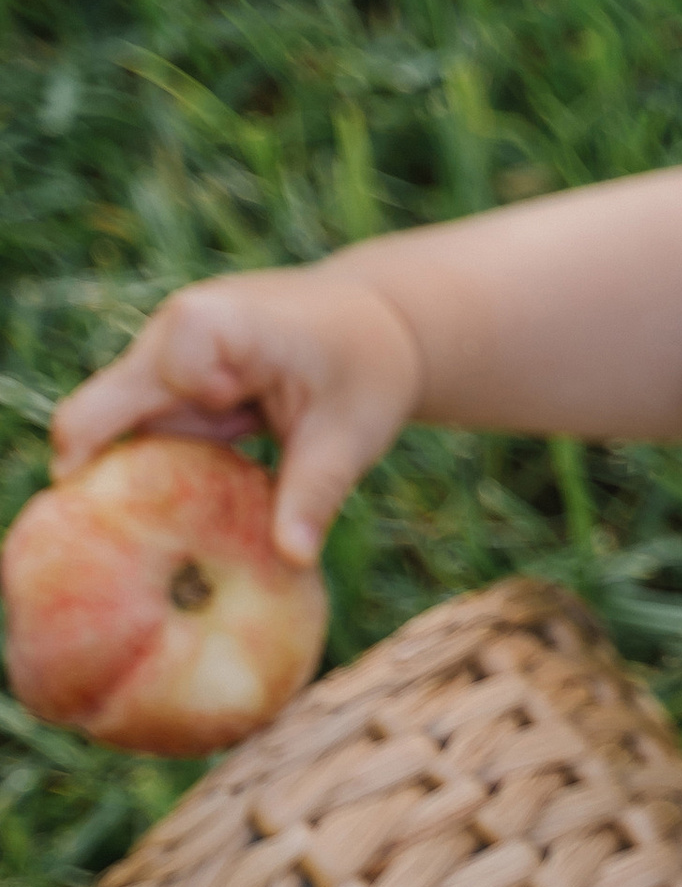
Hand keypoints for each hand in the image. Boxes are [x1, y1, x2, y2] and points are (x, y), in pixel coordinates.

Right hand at [50, 266, 423, 565]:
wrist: (380, 323)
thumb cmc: (367, 368)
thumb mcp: (349, 436)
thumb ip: (314, 494)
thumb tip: (293, 560)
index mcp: (203, 330)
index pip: (126, 404)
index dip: (153, 456)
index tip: (207, 481)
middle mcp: (164, 338)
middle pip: (96, 420)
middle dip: (98, 489)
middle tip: (106, 563)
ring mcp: (163, 363)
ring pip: (118, 438)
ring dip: (140, 493)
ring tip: (145, 556)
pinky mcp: (174, 389)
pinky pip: (149, 443)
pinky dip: (165, 484)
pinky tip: (184, 529)